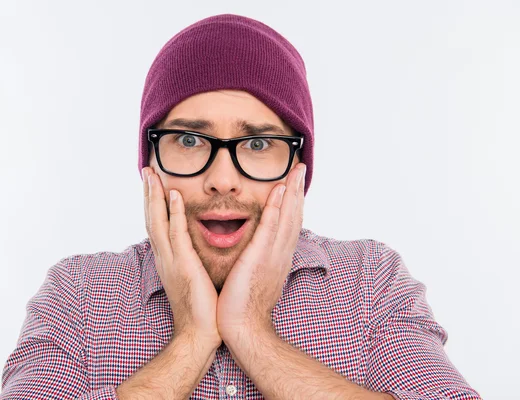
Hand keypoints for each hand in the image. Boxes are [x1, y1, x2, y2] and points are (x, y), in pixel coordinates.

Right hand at [142, 167, 220, 347]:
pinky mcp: (184, 265)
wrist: (199, 334)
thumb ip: (189, 262)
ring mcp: (171, 260)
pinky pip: (177, 233)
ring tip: (152, 174)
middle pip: (151, 219)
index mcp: (168, 260)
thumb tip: (193, 253)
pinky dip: (174, 213)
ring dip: (154, 196)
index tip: (154, 184)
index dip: (154, 204)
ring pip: (158, 221)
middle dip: (148, 194)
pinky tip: (174, 195)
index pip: (158, 226)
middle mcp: (165, 257)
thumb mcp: (192, 280)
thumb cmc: (201, 310)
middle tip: (146, 170)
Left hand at [217, 164, 305, 344]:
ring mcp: (272, 255)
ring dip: (291, 193)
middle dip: (298, 191)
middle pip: (294, 217)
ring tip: (295, 172)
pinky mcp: (259, 258)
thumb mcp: (258, 277)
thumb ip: (261, 260)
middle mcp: (281, 254)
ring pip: (286, 218)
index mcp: (279, 257)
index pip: (290, 224)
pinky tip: (278, 192)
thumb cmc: (245, 306)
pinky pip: (269, 229)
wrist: (244, 328)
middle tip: (300, 168)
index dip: (294, 202)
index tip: (295, 183)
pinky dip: (276, 209)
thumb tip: (259, 250)